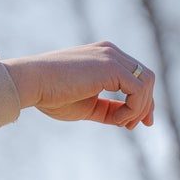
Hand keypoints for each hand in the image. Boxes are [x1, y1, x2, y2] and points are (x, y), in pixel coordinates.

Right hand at [2, 42, 154, 128]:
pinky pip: (138, 90)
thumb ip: (108, 109)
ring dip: (139, 108)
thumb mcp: (87, 106)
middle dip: (146, 105)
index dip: (143, 101)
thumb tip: (126, 118)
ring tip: (121, 124)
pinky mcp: (110, 67)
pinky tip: (116, 120)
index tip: (139, 123)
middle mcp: (111, 52)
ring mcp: (111, 57)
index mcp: (105, 57)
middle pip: (146, 77)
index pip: (136, 76)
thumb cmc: (51, 96)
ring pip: (146, 82)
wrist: (32, 83)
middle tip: (133, 127)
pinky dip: (133, 109)